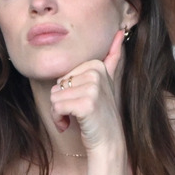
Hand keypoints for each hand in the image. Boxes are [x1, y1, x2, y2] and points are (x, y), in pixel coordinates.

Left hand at [49, 31, 125, 151]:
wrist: (108, 142)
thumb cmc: (99, 114)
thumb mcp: (106, 82)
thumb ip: (111, 58)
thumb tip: (119, 31)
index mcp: (97, 66)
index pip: (63, 77)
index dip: (67, 92)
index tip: (84, 101)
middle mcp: (96, 74)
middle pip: (57, 85)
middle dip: (62, 102)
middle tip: (79, 111)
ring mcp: (92, 88)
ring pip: (54, 97)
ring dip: (60, 112)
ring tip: (77, 117)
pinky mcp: (86, 104)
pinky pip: (56, 108)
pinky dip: (59, 119)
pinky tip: (71, 124)